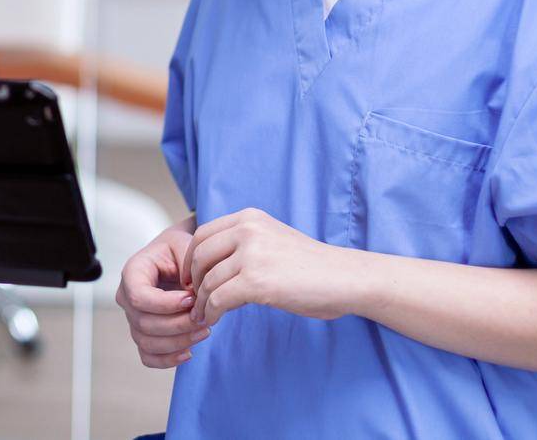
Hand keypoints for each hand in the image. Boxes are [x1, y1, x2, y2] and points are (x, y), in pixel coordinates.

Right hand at [116, 219, 210, 367]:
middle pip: (144, 323)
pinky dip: (167, 360)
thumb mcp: (184, 244)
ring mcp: (133, 318)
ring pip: (148, 342)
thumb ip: (190, 263)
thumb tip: (194, 293)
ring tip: (204, 331)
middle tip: (204, 318)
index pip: (139, 296)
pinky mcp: (143, 334)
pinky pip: (148, 357)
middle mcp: (127, 297)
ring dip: (178, 342)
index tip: (191, 298)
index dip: (165, 303)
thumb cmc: (178, 250)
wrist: (174, 258)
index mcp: (132, 272)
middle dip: (178, 325)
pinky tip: (189, 352)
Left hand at [183, 208, 364, 326]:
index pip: (203, 233)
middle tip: (192, 299)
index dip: (191, 258)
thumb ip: (244, 244)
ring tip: (203, 314)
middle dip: (193, 280)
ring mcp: (251, 254)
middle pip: (200, 255)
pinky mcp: (255, 281)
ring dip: (201, 301)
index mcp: (250, 218)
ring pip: (207, 280)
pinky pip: (218, 299)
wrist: (345, 279)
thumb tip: (211, 265)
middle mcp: (247, 230)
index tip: (191, 277)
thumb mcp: (273, 240)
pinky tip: (213, 319)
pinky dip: (210, 312)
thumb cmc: (313, 267)